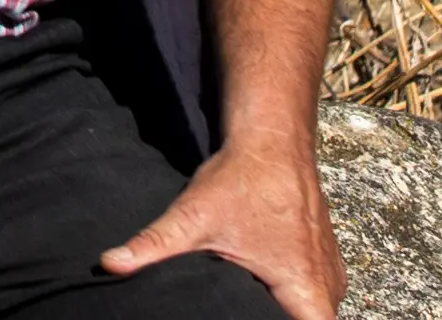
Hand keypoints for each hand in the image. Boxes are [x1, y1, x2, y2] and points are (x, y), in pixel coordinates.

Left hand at [101, 135, 343, 319]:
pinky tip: (264, 292)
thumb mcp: (192, 217)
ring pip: (314, 309)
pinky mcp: (324, 257)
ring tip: (248, 305)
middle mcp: (327, 283)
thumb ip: (152, 246)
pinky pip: (316, 291)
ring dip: (287, 310)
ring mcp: (330, 270)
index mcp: (306, 286)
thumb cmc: (241, 178)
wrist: (271, 138)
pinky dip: (294, 296)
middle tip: (236, 310)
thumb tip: (111, 264)